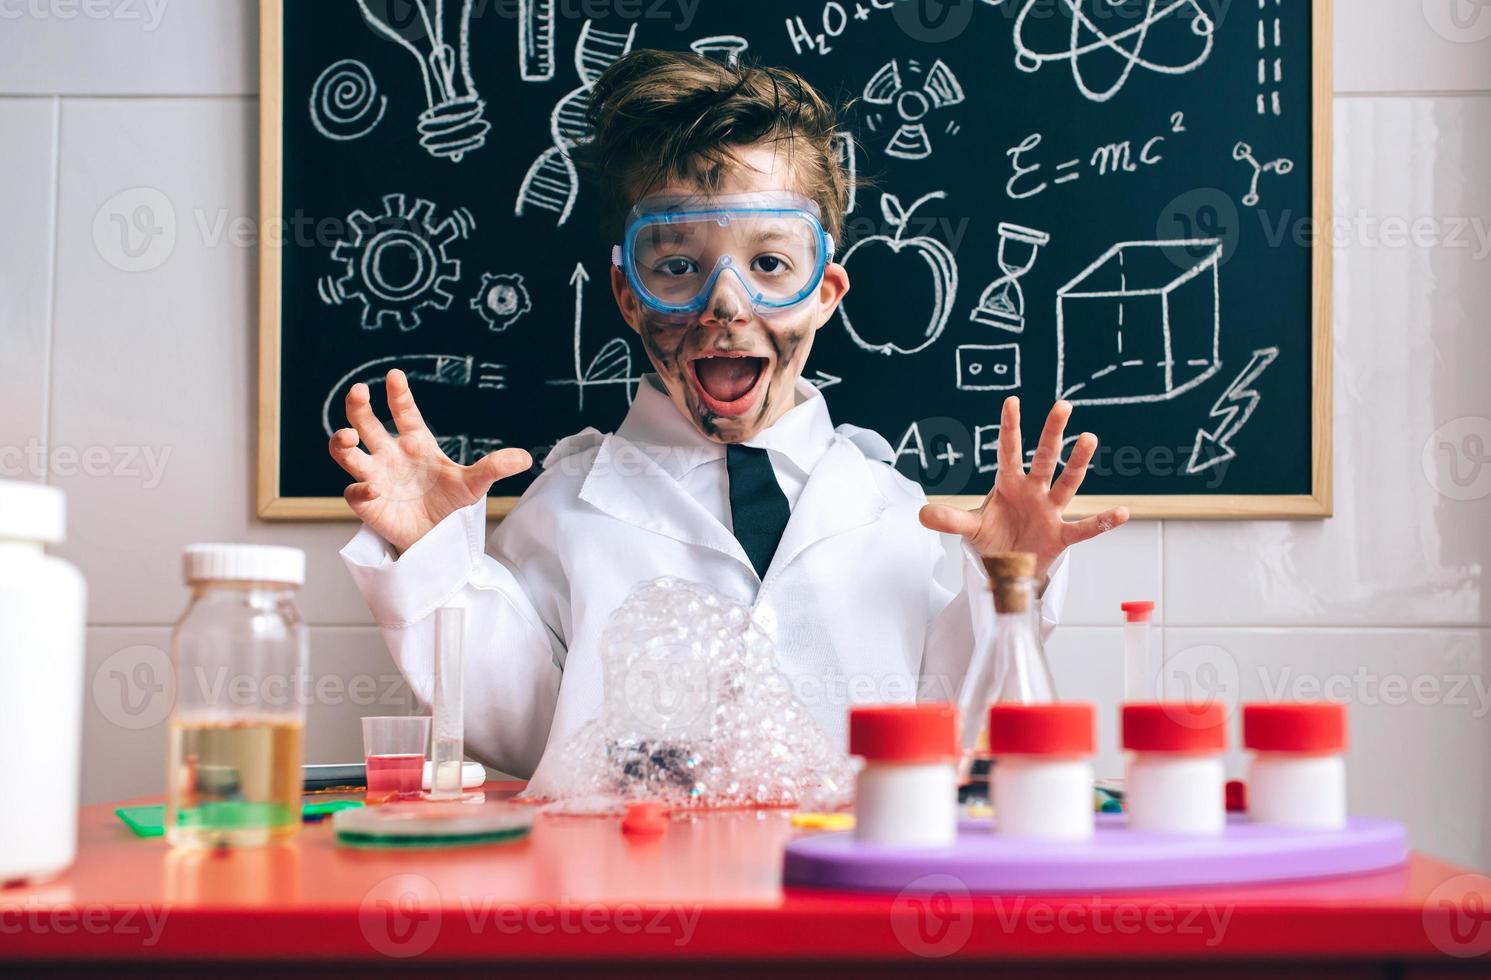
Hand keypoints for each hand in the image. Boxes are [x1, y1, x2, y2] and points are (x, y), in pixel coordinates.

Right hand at [328, 369, 531, 553]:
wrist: (440, 540)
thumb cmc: (453, 506)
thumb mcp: (475, 484)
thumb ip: (494, 467)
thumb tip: (525, 457)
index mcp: (416, 443)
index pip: (403, 412)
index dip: (398, 394)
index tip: (394, 376)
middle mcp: (391, 455)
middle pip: (366, 424)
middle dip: (358, 407)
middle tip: (358, 391)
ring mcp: (376, 477)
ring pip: (347, 453)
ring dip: (342, 443)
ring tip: (346, 437)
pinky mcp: (368, 503)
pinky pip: (354, 492)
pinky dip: (360, 490)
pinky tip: (374, 491)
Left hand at [918, 397, 1128, 580]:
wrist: (1008, 570)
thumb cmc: (992, 540)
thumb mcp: (969, 528)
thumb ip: (950, 519)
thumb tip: (921, 514)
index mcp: (1009, 484)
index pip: (1008, 451)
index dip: (1009, 428)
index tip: (1011, 401)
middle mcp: (1034, 492)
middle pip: (1044, 458)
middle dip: (1052, 433)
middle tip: (1062, 405)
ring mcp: (1050, 511)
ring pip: (1067, 483)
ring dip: (1078, 462)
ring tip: (1089, 437)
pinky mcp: (1061, 536)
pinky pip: (1086, 528)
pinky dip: (1104, 522)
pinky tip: (1121, 512)